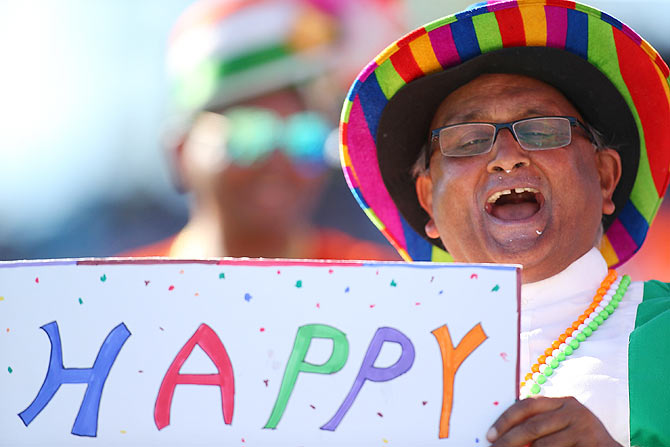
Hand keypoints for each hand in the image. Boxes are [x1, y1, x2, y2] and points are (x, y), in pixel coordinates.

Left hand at [486, 396, 621, 446]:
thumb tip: (502, 435)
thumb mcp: (560, 427)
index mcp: (562, 401)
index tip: (490, 436)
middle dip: (509, 441)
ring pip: (543, 445)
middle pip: (532, 426)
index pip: (526, 405)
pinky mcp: (592, 443)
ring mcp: (584, 427)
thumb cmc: (579, 441)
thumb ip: (538, 426)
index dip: (505, 420)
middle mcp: (573, 410)